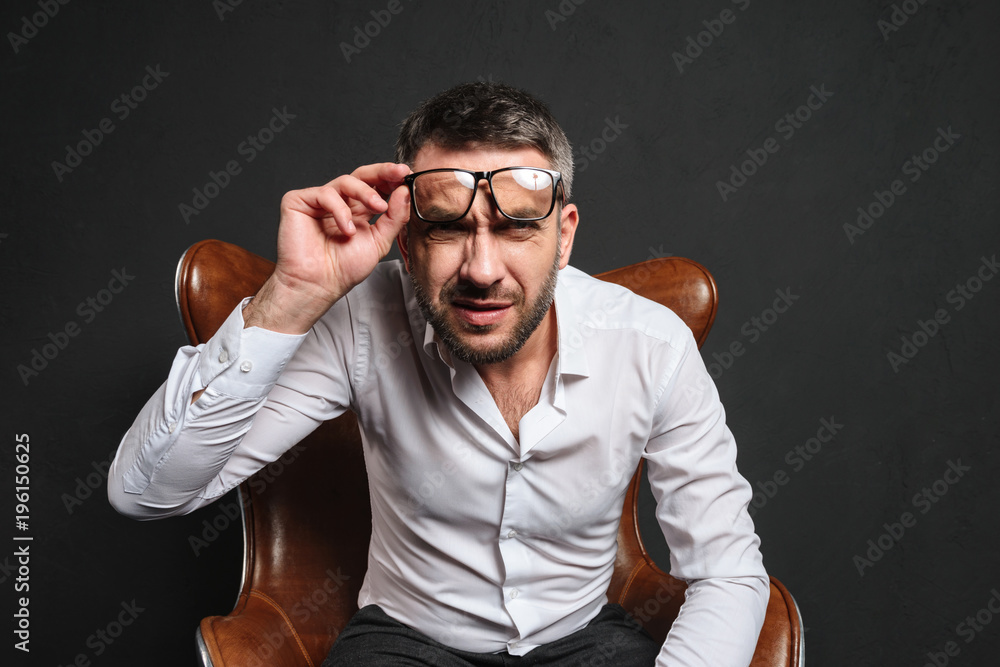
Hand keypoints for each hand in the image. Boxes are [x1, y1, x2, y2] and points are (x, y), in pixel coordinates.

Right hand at [244, 162, 410, 333]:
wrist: (319, 285)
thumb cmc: (344, 269)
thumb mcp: (379, 242)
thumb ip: (394, 217)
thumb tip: (404, 191)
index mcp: (357, 211)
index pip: (375, 186)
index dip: (391, 178)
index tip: (408, 175)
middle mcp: (339, 203)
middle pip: (362, 176)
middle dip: (383, 172)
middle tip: (400, 173)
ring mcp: (319, 201)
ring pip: (346, 181)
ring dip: (366, 192)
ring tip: (378, 208)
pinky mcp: (299, 201)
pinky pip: (325, 194)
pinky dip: (341, 210)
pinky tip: (347, 229)